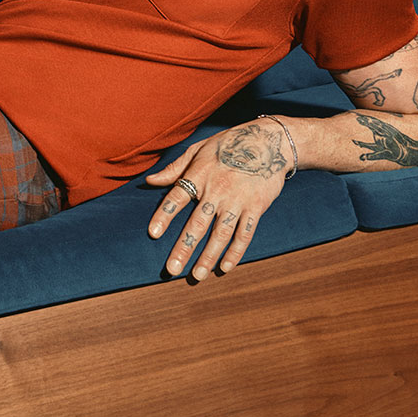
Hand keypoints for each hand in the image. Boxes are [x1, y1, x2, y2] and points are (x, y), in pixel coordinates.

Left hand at [142, 119, 290, 279]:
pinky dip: (236, 251)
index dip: (164, 216)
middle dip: (184, 247)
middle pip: (198, 223)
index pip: (177, 198)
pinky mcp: (256, 207)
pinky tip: (225, 267)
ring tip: (197, 275)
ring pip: (221, 234)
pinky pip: (245, 233)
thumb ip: (174, 168)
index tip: (153, 234)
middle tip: (172, 269)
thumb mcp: (198, 150)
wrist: (268, 141)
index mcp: (198, 175)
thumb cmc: (227, 144)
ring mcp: (237, 201)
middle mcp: (217, 190)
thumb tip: (149, 181)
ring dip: (209, 256)